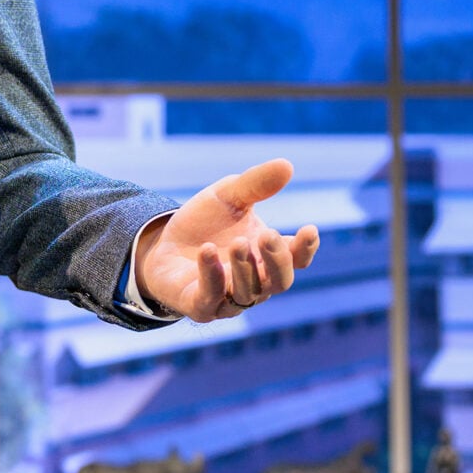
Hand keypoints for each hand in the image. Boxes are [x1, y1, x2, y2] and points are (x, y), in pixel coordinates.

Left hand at [133, 158, 321, 323]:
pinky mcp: (201, 307)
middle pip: (279, 281)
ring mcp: (229, 299)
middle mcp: (255, 282)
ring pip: (249, 293)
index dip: (306, 248)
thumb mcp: (228, 196)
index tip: (309, 229)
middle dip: (277, 260)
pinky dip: (212, 276)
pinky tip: (207, 251)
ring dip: (244, 268)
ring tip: (237, 242)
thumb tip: (286, 165)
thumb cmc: (204, 223)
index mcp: (268, 257)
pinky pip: (211, 298)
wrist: (162, 244)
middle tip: (268, 235)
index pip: (296, 259)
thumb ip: (255, 185)